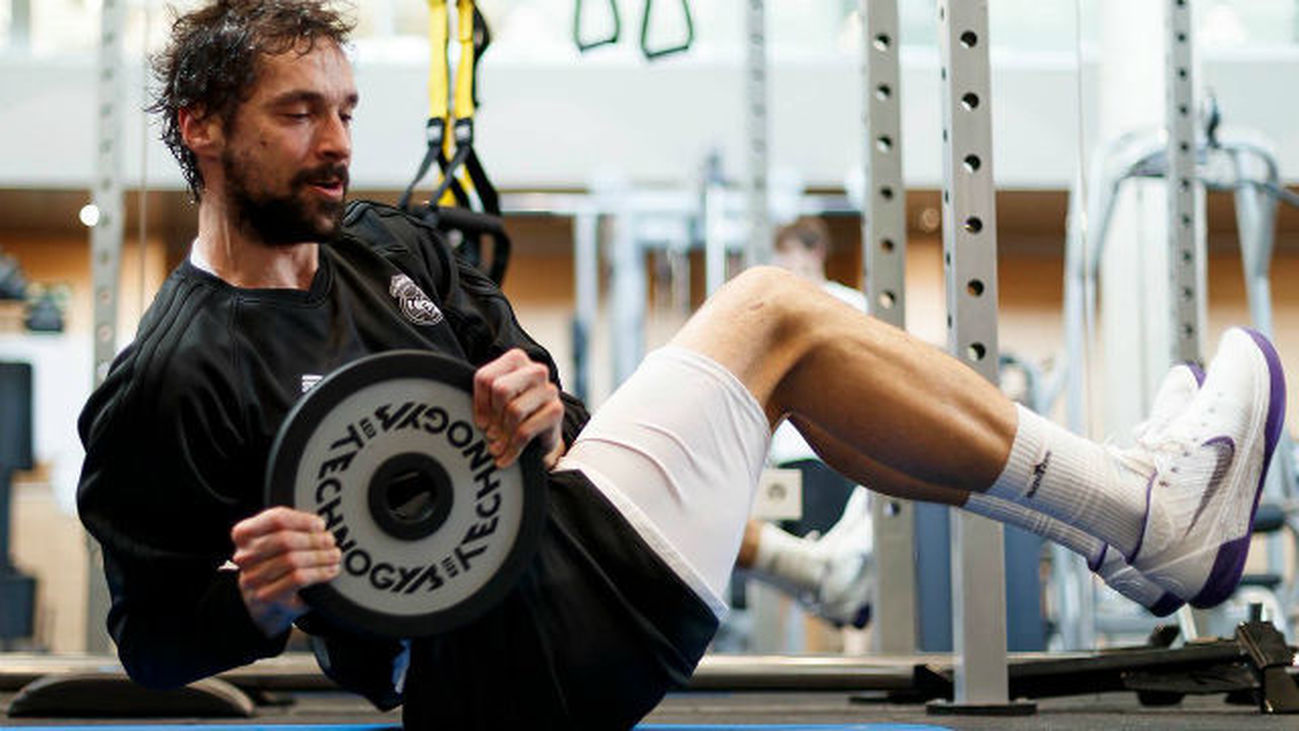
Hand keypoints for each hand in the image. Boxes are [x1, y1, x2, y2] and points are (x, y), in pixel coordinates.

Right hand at [230, 507, 339, 637]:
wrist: (264, 605)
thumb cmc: (274, 567)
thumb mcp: (275, 543)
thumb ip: (292, 529)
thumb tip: (320, 526)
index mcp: (245, 535)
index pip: (275, 519)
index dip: (302, 520)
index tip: (319, 524)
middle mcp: (245, 556)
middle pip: (285, 540)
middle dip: (314, 540)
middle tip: (330, 541)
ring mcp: (253, 578)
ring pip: (293, 560)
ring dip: (320, 557)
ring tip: (334, 556)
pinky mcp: (267, 596)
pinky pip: (298, 578)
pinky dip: (320, 573)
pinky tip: (330, 570)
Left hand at [473, 348, 564, 469]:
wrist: (541, 435)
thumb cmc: (512, 414)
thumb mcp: (494, 402)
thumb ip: (483, 400)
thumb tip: (474, 420)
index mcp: (516, 360)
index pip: (486, 378)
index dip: (479, 404)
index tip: (480, 422)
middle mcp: (535, 370)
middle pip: (501, 390)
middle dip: (493, 417)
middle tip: (489, 434)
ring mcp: (549, 390)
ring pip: (514, 410)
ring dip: (502, 435)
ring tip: (496, 447)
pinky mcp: (557, 410)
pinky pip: (526, 431)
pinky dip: (512, 449)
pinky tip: (506, 457)